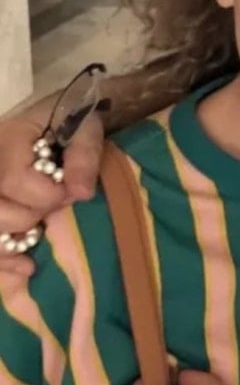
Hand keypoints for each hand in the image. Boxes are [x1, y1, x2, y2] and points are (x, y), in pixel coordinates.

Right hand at [0, 99, 103, 278]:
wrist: (62, 117)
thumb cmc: (73, 121)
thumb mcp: (86, 128)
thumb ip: (83, 156)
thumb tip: (80, 193)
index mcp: (10, 140)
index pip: (14, 179)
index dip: (44, 196)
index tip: (68, 195)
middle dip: (24, 219)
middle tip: (50, 214)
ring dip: (9, 247)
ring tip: (35, 245)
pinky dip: (4, 263)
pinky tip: (25, 268)